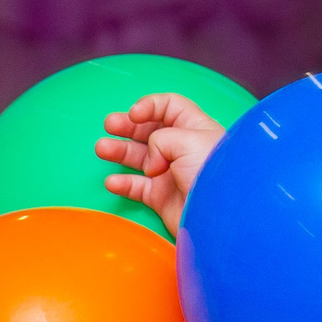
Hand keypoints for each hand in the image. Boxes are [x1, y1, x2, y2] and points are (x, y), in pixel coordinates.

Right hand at [97, 91, 229, 229]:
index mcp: (195, 128)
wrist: (219, 215)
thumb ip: (161, 139)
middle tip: (110, 125)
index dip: (149, 106)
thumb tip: (151, 159)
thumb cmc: (213, 173)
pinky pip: (137, 187)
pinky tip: (112, 181)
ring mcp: (171, 173)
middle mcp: (182, 149)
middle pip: (149, 131)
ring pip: (139, 158)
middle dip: (128, 126)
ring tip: (102, 148)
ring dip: (119, 151)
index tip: (135, 114)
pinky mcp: (162, 197)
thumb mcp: (188, 140)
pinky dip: (123, 184)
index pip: (170, 107)